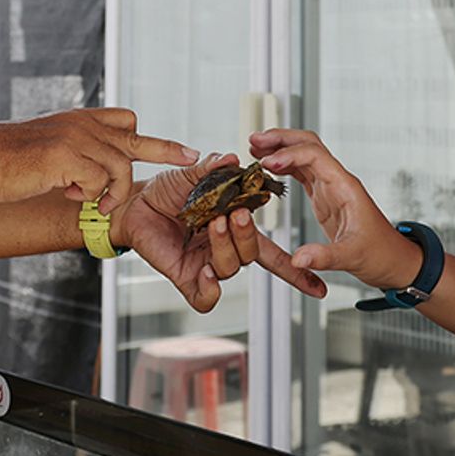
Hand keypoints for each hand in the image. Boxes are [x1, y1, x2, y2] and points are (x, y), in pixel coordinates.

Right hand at [0, 108, 195, 213]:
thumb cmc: (9, 161)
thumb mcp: (48, 149)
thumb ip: (73, 154)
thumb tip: (89, 176)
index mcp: (79, 119)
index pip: (124, 118)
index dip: (141, 137)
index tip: (170, 149)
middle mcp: (83, 124)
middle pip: (136, 136)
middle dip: (167, 150)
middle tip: (193, 158)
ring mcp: (77, 138)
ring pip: (121, 166)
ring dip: (112, 190)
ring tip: (92, 200)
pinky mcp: (68, 156)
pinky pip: (99, 181)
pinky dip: (92, 195)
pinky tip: (71, 193)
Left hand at [112, 153, 327, 311]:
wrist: (133, 205)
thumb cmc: (167, 191)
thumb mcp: (191, 174)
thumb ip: (213, 167)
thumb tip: (232, 157)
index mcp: (235, 228)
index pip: (273, 253)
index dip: (296, 271)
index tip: (320, 287)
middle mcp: (225, 249)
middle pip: (253, 254)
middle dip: (248, 235)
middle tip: (234, 213)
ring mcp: (207, 265)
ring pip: (232, 268)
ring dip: (227, 246)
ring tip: (213, 223)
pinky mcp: (186, 278)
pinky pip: (206, 297)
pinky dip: (209, 289)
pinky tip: (205, 272)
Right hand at [249, 129, 421, 290]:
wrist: (393, 260)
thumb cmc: (380, 254)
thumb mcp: (352, 257)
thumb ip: (324, 256)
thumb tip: (298, 259)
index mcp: (345, 187)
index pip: (315, 156)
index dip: (289, 155)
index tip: (267, 162)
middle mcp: (337, 181)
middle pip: (308, 145)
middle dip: (281, 139)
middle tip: (254, 141)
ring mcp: (330, 187)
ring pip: (303, 155)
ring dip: (280, 148)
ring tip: (255, 149)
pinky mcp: (324, 197)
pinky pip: (302, 173)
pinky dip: (284, 166)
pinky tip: (268, 168)